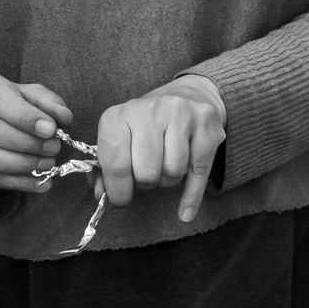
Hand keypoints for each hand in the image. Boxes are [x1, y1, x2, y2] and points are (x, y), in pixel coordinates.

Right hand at [0, 66, 72, 193]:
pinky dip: (16, 183)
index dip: (25, 117)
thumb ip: (46, 102)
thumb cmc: (2, 102)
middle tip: (53, 149)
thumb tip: (63, 118)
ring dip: (21, 165)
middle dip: (26, 143)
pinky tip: (38, 182)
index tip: (51, 129)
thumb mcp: (25, 93)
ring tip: (47, 166)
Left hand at [96, 78, 224, 222]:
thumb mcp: (121, 138)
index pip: (115, 163)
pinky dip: (190, 197)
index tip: (120, 201)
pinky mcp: (207, 127)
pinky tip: (184, 212)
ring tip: (165, 167)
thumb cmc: (146, 125)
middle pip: (146, 172)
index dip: (117, 190)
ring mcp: (180, 115)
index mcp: (118, 115)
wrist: (188, 95)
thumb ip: (106, 168)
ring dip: (168, 180)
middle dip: (145, 183)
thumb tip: (102, 195)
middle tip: (146, 176)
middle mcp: (149, 111)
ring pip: (173, 172)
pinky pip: (198, 173)